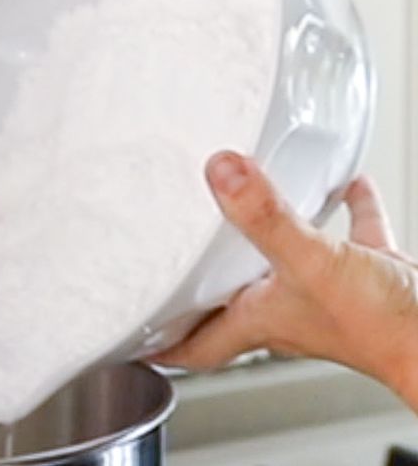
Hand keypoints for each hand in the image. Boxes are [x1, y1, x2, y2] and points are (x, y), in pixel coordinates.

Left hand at [153, 152, 417, 410]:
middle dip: (199, 281)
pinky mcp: (371, 276)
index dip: (159, 342)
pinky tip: (345, 180)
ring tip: (242, 202)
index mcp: (260, 319)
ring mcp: (330, 293)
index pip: (194, 343)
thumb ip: (264, 217)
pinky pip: (350, 234)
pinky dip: (343, 207)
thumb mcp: (311, 261)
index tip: (129, 333)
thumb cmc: (385, 326)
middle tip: (170, 256)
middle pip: (228, 300)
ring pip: (284, 261)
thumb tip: (221, 172)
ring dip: (264, 234)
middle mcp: (289, 310)